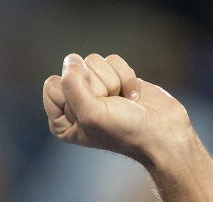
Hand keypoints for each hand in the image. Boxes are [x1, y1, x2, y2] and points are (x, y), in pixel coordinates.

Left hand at [43, 54, 193, 166]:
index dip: (75, 92)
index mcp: (59, 119)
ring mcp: (94, 89)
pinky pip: (112, 60)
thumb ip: (72, 85)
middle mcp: (73, 103)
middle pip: (74, 70)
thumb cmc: (123, 131)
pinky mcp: (114, 78)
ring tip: (121, 101)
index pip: (53, 84)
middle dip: (97, 87)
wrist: (160, 132)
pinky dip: (126, 76)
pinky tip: (131, 96)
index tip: (91, 110)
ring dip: (113, 81)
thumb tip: (70, 59)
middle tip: (110, 107)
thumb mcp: (90, 113)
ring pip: (93, 62)